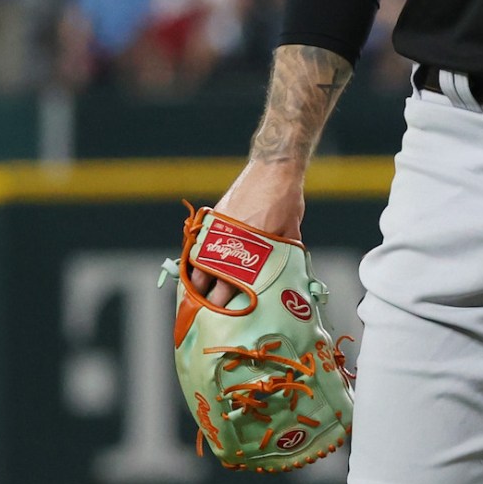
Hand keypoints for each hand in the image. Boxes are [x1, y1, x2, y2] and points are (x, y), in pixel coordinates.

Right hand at [189, 159, 305, 307]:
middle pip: (211, 276)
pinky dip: (196, 255)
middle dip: (206, 296)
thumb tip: (286, 270)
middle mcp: (230, 239)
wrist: (274, 168)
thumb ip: (283, 252)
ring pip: (199, 259)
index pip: (231, 284)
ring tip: (191, 294)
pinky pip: (200, 241)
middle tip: (201, 312)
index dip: (223, 301)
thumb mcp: (291, 231)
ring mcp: (220, 227)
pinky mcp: (216, 216)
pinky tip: (194, 266)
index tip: (221, 316)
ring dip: (196, 277)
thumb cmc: (286, 200)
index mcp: (250, 248)